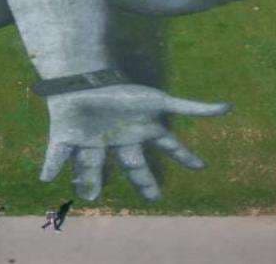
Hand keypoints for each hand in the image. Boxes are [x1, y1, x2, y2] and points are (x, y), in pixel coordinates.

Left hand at [41, 84, 230, 200]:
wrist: (86, 78)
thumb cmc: (122, 91)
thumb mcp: (159, 102)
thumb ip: (191, 108)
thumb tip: (228, 107)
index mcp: (139, 129)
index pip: (167, 146)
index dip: (183, 156)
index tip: (200, 166)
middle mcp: (117, 135)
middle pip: (132, 164)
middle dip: (143, 179)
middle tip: (153, 196)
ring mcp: (91, 136)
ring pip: (91, 164)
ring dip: (89, 179)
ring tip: (88, 194)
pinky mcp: (66, 135)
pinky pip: (57, 154)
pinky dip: (51, 166)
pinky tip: (46, 179)